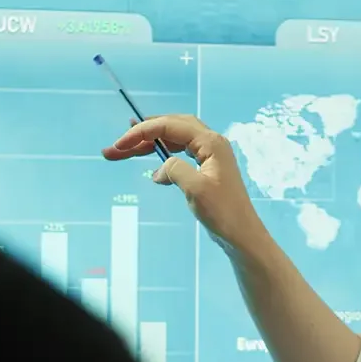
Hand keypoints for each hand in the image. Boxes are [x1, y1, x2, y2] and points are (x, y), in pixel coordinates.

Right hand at [102, 115, 269, 253]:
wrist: (242, 235)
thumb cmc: (222, 212)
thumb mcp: (195, 188)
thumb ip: (174, 169)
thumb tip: (160, 170)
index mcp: (210, 142)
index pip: (169, 126)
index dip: (141, 132)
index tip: (119, 145)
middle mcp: (211, 143)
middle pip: (171, 127)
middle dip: (143, 134)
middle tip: (118, 145)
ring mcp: (210, 156)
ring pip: (175, 140)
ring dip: (151, 144)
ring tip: (126, 151)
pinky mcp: (207, 170)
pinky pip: (181, 155)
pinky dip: (164, 157)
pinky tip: (154, 170)